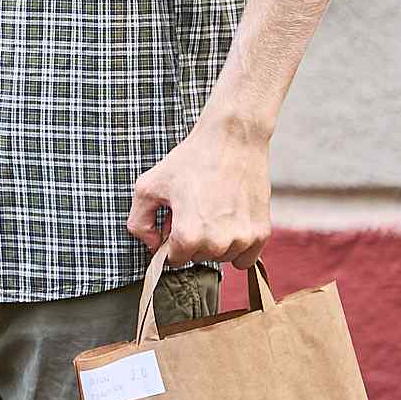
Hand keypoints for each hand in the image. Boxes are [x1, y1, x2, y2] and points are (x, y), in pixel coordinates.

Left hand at [129, 112, 271, 267]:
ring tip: (211, 210)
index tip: (174, 220)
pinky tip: (229, 222)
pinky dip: (237, 247)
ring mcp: (243, 239)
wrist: (232, 140)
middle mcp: (218, 243)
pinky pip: (245, 259)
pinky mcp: (262, 233)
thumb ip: (139, 223)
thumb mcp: (148, 187)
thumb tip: (152, 245)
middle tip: (192, 209)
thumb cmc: (189, 161)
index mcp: (188, 235)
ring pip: (221, 258)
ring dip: (214, 242)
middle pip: (198, 258)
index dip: (170, 239)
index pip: (174, 258)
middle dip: (191, 239)